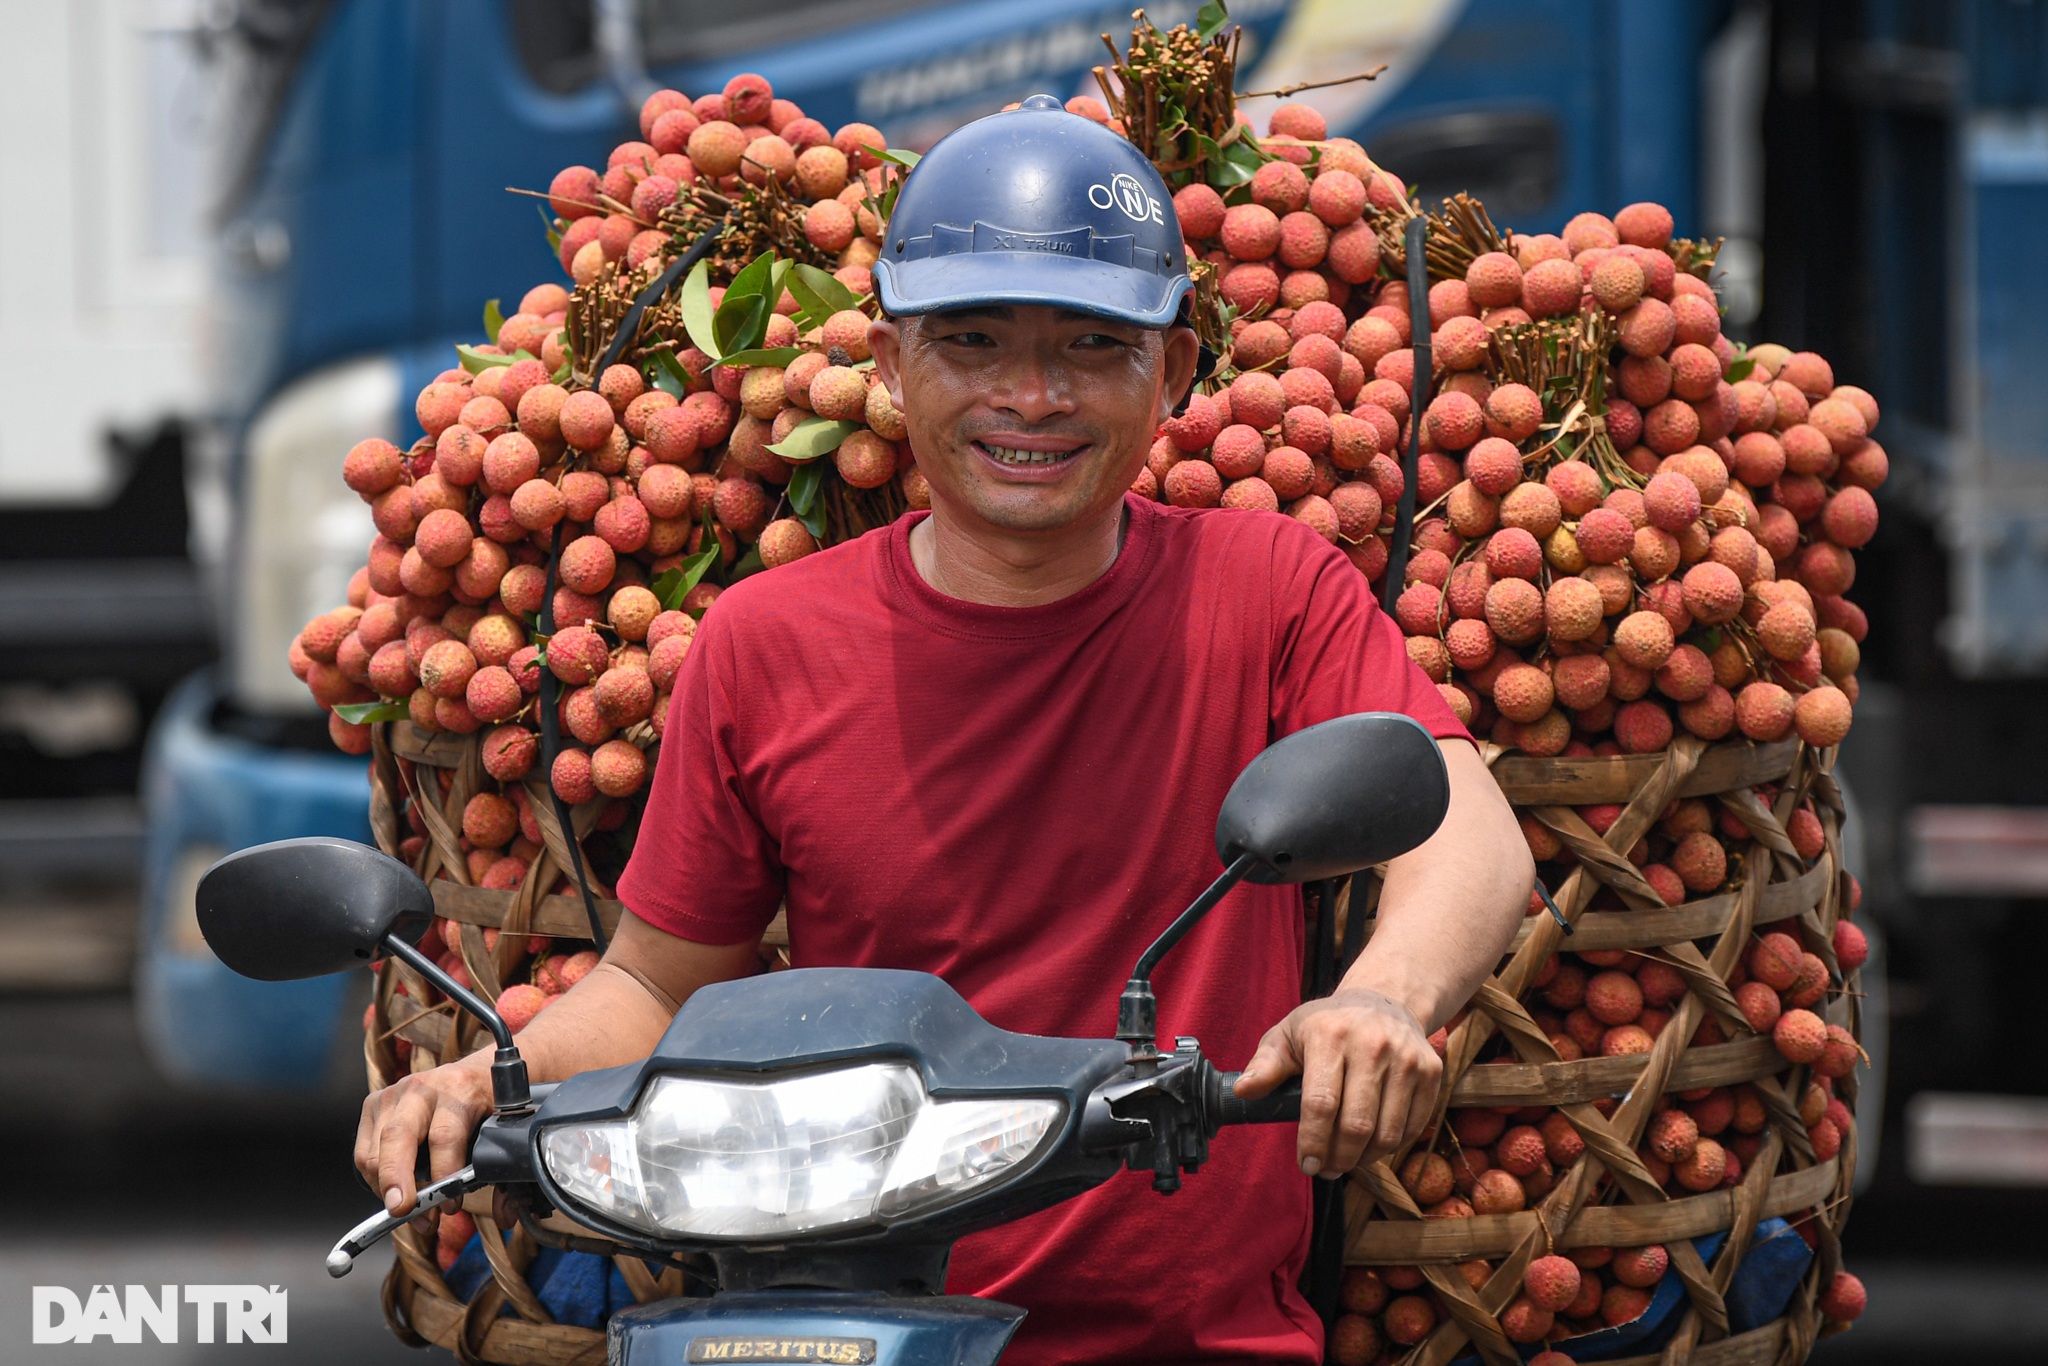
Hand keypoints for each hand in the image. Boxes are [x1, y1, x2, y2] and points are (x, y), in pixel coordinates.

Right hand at [355, 1051, 493, 1215]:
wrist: (473, 1071)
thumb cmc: (487, 1103)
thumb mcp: (501, 1126)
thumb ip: (500, 1169)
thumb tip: (503, 1215)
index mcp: (459, 1089)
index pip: (444, 1136)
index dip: (444, 1174)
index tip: (451, 1205)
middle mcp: (421, 1089)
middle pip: (398, 1137)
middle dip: (396, 1180)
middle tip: (403, 1211)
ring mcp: (393, 1095)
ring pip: (375, 1151)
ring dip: (386, 1190)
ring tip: (410, 1212)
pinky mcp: (373, 1105)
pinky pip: (364, 1154)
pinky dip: (376, 1180)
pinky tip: (397, 1192)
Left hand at [1233, 986, 1442, 1178]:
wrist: (1384, 1001)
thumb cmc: (1327, 1025)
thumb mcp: (1289, 1034)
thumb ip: (1266, 1065)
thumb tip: (1242, 1091)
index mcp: (1331, 1035)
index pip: (1321, 1103)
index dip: (1312, 1142)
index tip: (1306, 1165)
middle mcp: (1373, 1045)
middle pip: (1356, 1124)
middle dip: (1337, 1158)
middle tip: (1325, 1169)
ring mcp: (1407, 1059)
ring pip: (1387, 1133)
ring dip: (1363, 1159)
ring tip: (1346, 1161)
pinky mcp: (1431, 1073)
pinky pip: (1411, 1129)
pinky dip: (1390, 1147)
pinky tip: (1371, 1146)